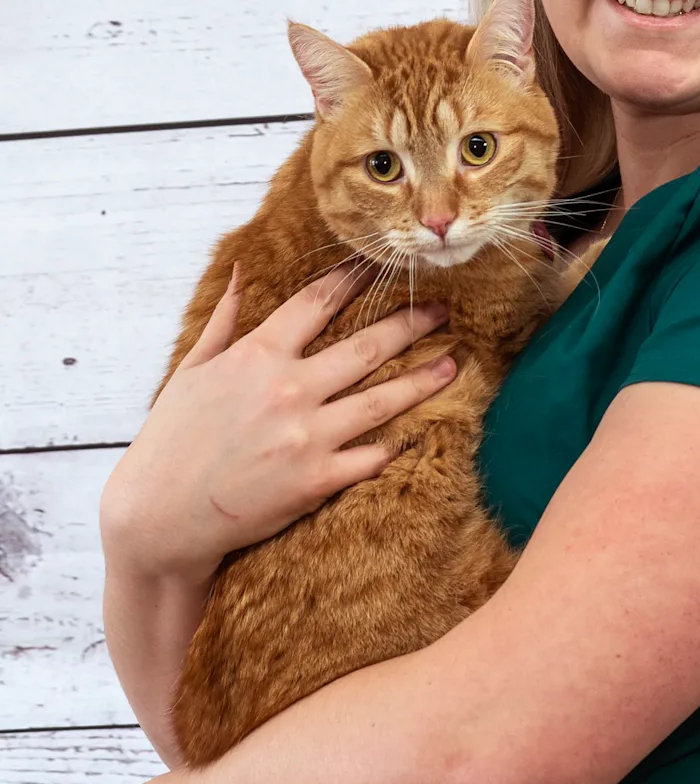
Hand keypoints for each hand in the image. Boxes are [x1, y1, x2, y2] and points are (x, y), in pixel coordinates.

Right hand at [100, 261, 454, 582]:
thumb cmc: (171, 441)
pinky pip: (373, 456)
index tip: (382, 267)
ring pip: (382, 400)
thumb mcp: (190, 371)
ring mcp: (307, 436)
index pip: (317, 303)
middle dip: (410, 324)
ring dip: (422, 380)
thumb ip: (224, 320)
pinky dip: (398, 443)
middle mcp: (289, 390)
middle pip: (366, 347)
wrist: (161, 516)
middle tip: (443, 311)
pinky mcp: (317, 480)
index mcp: (258, 356)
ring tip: (453, 364)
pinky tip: (422, 431)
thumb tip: (240, 272)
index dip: (354, 280)